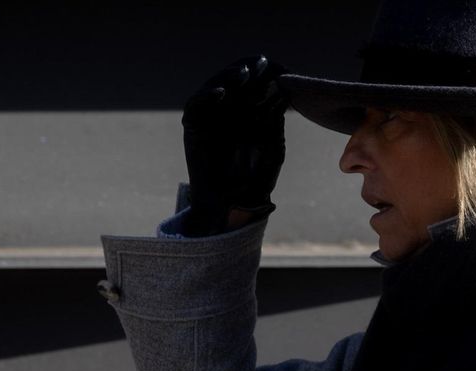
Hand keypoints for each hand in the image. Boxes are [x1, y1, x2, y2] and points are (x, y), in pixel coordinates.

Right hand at [181, 54, 288, 236]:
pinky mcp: (192, 126)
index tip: (281, 68)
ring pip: (215, 87)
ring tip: (244, 74)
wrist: (234, 202)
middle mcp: (227, 110)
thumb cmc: (256, 177)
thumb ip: (275, 119)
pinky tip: (222, 93)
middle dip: (248, 70)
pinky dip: (207, 96)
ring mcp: (209, 116)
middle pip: (235, 81)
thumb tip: (283, 91)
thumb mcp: (272, 144)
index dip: (265, 74)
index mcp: (247, 112)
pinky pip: (196, 105)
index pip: (254, 84)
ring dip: (229, 78)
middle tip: (262, 63)